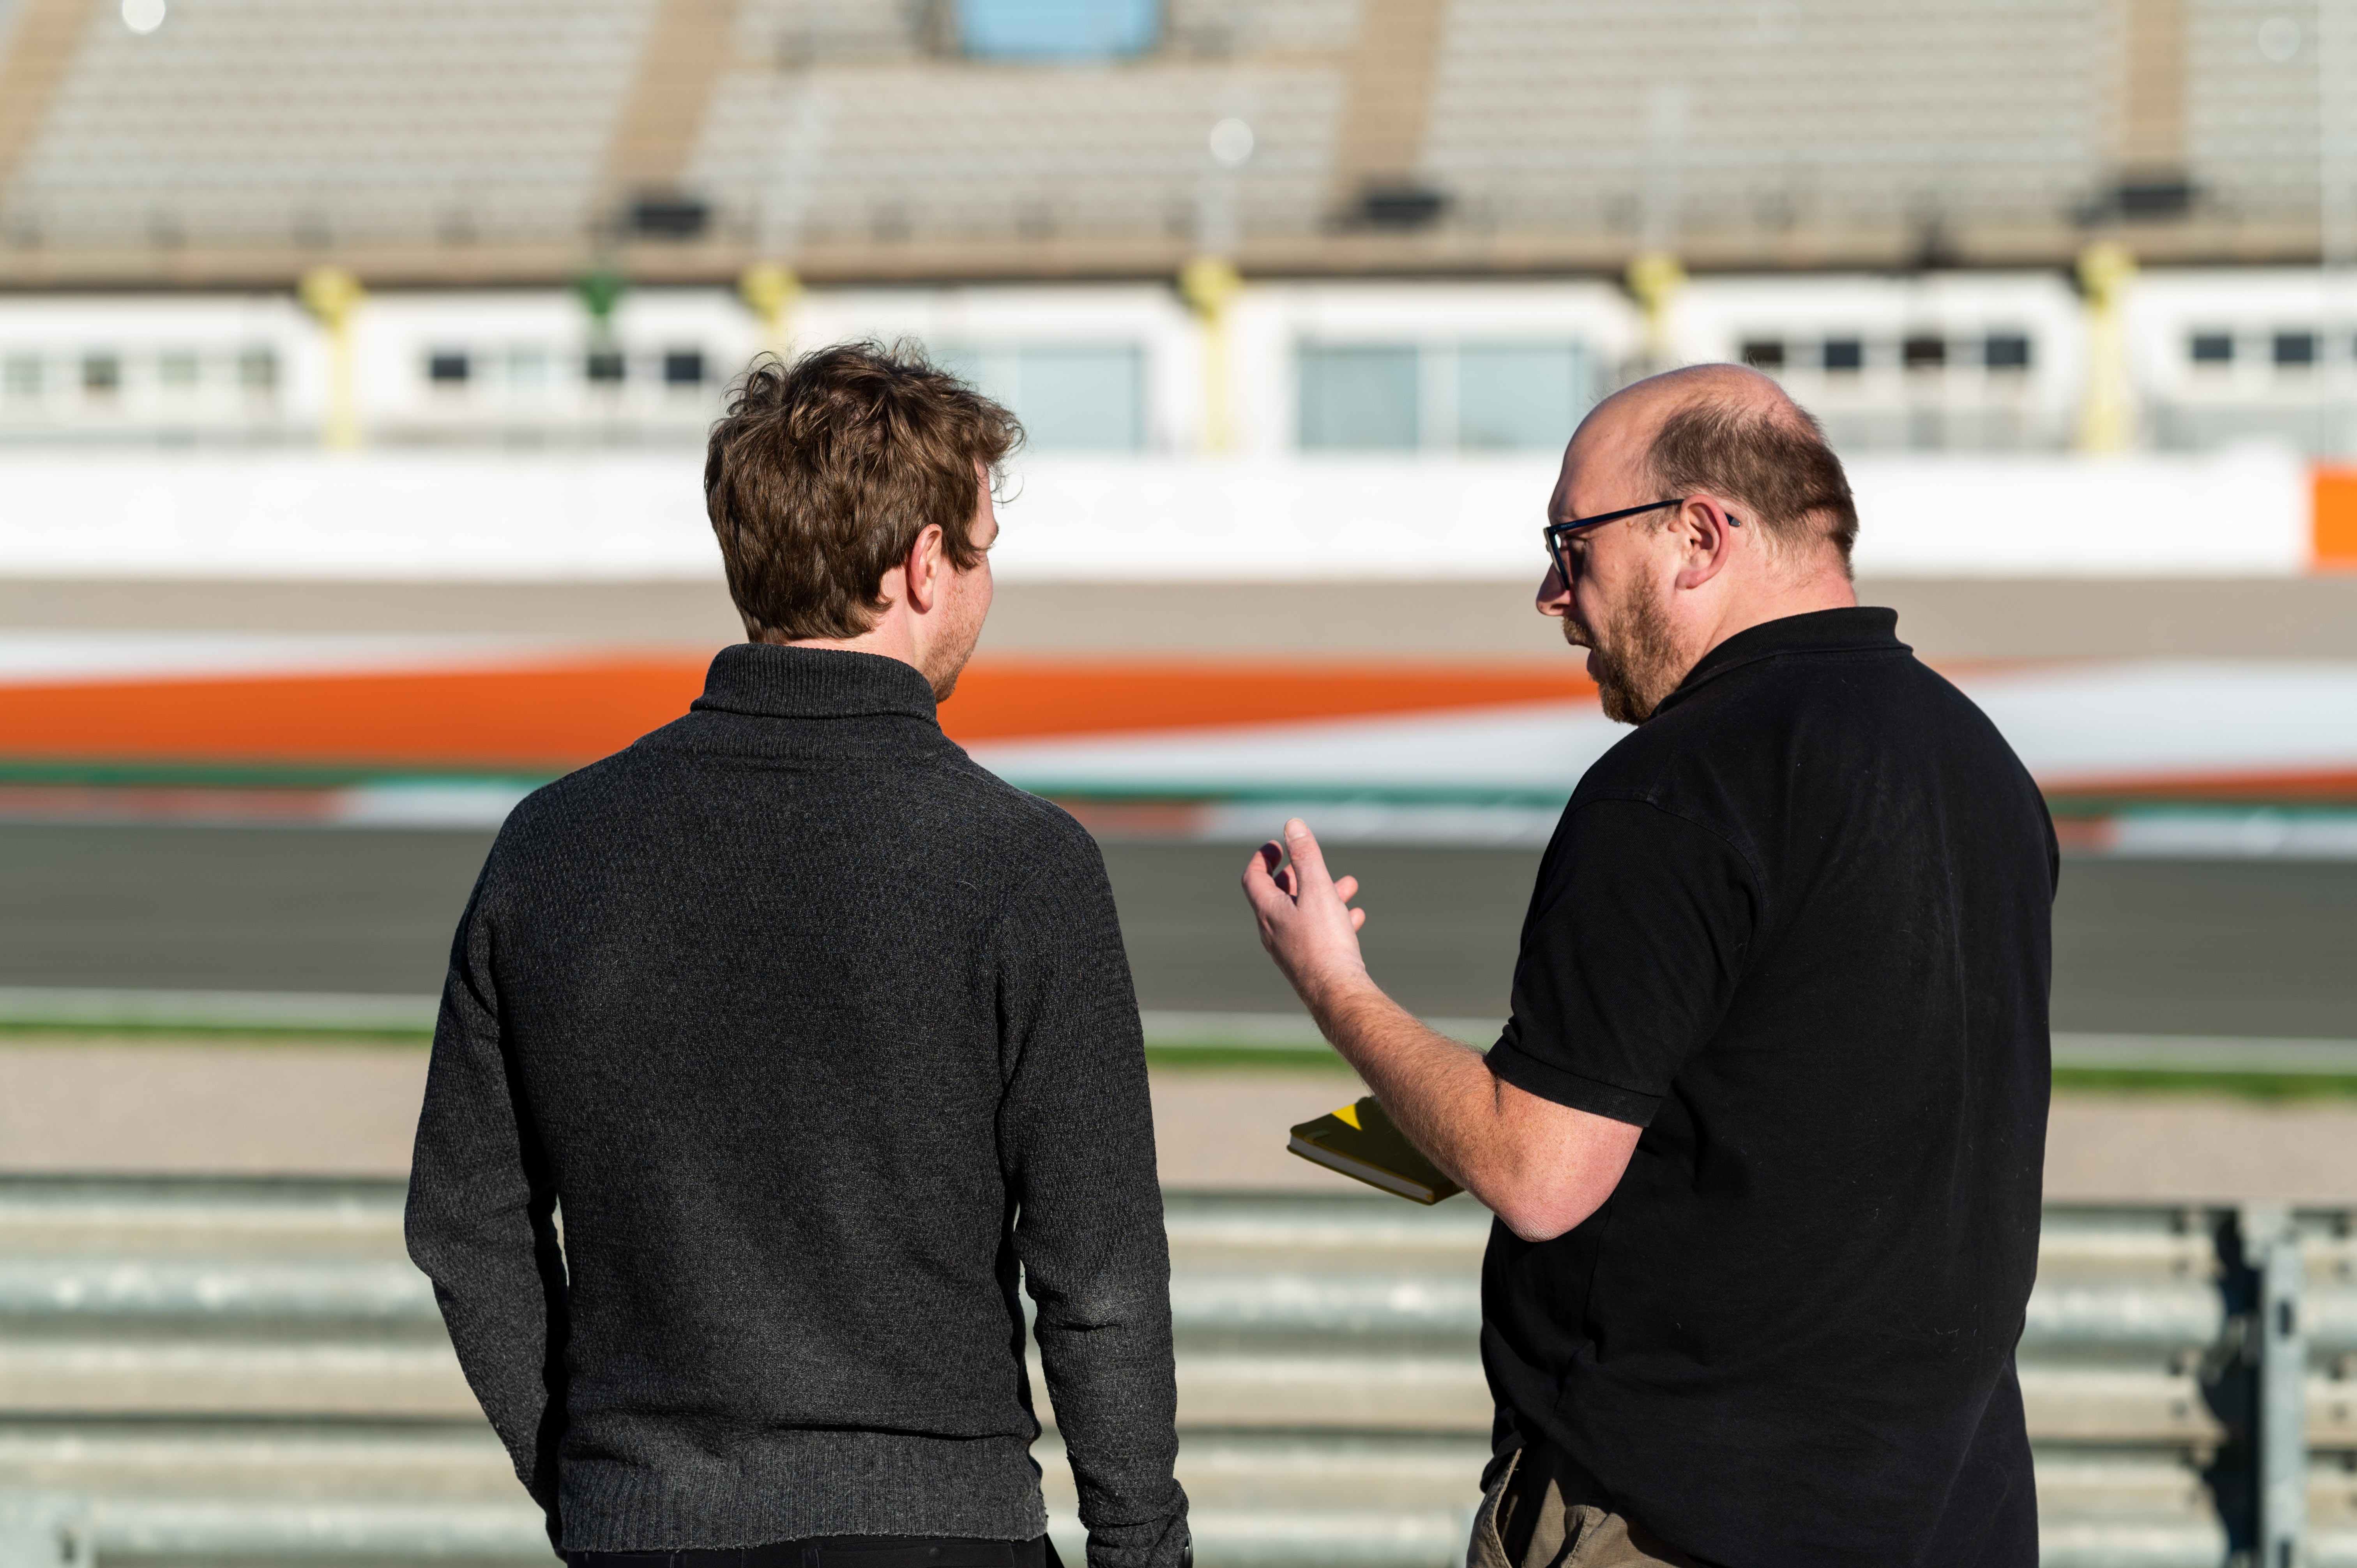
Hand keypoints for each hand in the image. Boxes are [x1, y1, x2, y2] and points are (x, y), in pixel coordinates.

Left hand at [1240, 819, 1369, 1009]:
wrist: (1337, 993)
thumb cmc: (1325, 941)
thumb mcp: (1317, 890)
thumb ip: (1306, 857)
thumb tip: (1292, 825)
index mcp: (1268, 912)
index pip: (1253, 878)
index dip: (1262, 858)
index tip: (1275, 845)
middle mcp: (1273, 932)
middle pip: (1277, 896)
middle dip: (1295, 875)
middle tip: (1306, 863)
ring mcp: (1290, 949)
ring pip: (1302, 914)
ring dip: (1321, 895)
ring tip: (1347, 884)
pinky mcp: (1309, 963)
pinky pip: (1317, 935)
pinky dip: (1333, 919)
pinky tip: (1356, 916)